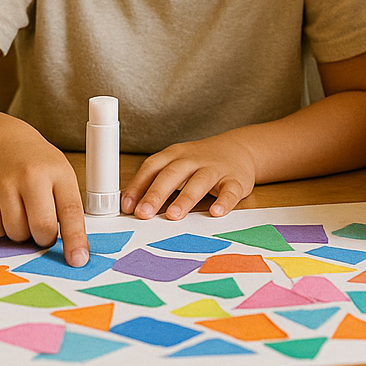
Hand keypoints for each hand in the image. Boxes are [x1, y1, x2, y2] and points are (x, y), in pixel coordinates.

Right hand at [0, 130, 88, 265]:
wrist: (8, 145)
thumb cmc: (41, 167)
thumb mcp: (63, 179)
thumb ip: (69, 212)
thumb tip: (75, 253)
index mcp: (57, 173)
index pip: (70, 211)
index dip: (75, 239)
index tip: (77, 260)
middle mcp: (30, 175)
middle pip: (40, 227)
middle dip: (44, 238)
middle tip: (44, 229)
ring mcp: (3, 183)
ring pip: (15, 233)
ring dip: (22, 234)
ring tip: (24, 214)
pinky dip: (1, 230)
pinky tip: (6, 211)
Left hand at [123, 134, 256, 219]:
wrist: (240, 149)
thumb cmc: (200, 162)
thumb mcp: (176, 165)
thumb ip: (155, 182)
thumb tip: (129, 205)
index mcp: (174, 155)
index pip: (152, 167)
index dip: (137, 186)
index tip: (126, 206)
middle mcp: (193, 160)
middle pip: (172, 174)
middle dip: (156, 194)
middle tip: (143, 214)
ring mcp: (215, 169)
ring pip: (199, 182)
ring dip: (185, 198)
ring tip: (173, 215)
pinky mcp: (235, 180)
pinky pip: (230, 190)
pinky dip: (225, 201)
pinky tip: (217, 212)